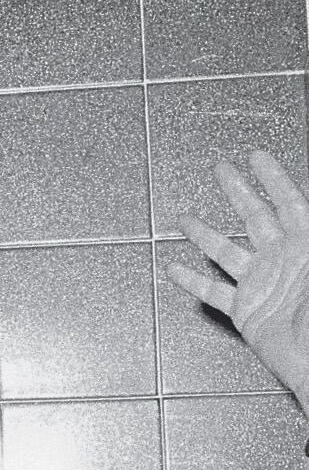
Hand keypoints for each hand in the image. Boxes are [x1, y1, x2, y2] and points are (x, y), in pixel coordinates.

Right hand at [168, 149, 308, 411]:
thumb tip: (308, 206)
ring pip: (227, 252)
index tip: (256, 158)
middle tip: (222, 170)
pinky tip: (175, 270)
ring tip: (185, 218)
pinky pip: (214, 292)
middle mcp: (283, 262)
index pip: (289, 203)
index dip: (272, 178)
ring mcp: (262, 286)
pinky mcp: (246, 312)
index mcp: (306, 248)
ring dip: (205, 233)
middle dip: (238, 191)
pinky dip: (192, 281)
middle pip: (255, 218)